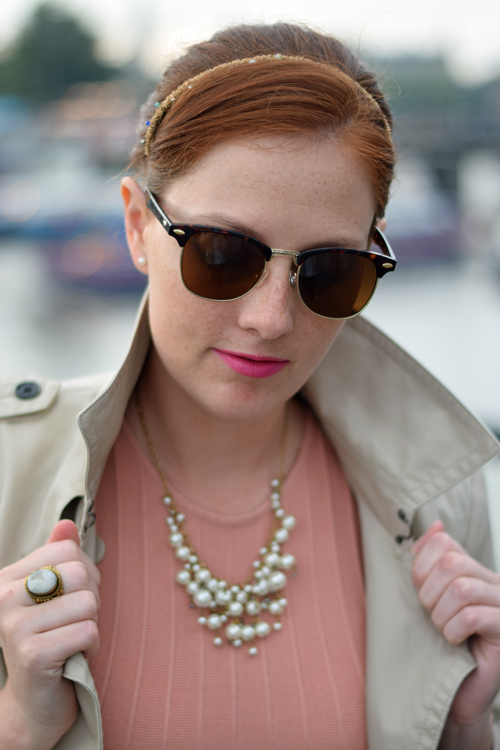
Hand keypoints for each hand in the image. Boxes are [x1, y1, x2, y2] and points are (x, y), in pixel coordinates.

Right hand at [0, 520, 100, 749]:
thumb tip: (67, 523)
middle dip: (91, 598)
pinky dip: (91, 645)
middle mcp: (4, 599)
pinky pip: (88, 631)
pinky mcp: (33, 655)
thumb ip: (57, 557)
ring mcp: (15, 627)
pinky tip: (74, 655)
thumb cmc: (50, 639)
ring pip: (88, 603)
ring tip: (72, 638)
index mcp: (8, 578)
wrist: (34, 702)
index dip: (85, 571)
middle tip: (75, 620)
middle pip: (80, 573)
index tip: (73, 595)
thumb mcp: (53, 595)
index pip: (66, 550)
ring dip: (92, 624)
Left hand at [412, 521, 499, 749]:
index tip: (421, 591)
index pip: (444, 543)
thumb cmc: (442, 644)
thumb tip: (435, 526)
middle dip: (429, 592)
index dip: (422, 566)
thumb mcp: (430, 596)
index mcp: (474, 570)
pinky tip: (455, 642)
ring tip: (443, 630)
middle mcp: (493, 583)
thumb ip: (429, 560)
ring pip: (462, 588)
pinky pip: (473, 617)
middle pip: (453, 563)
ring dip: (441, 614)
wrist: (457, 691)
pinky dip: (453, 630)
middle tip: (432, 615)